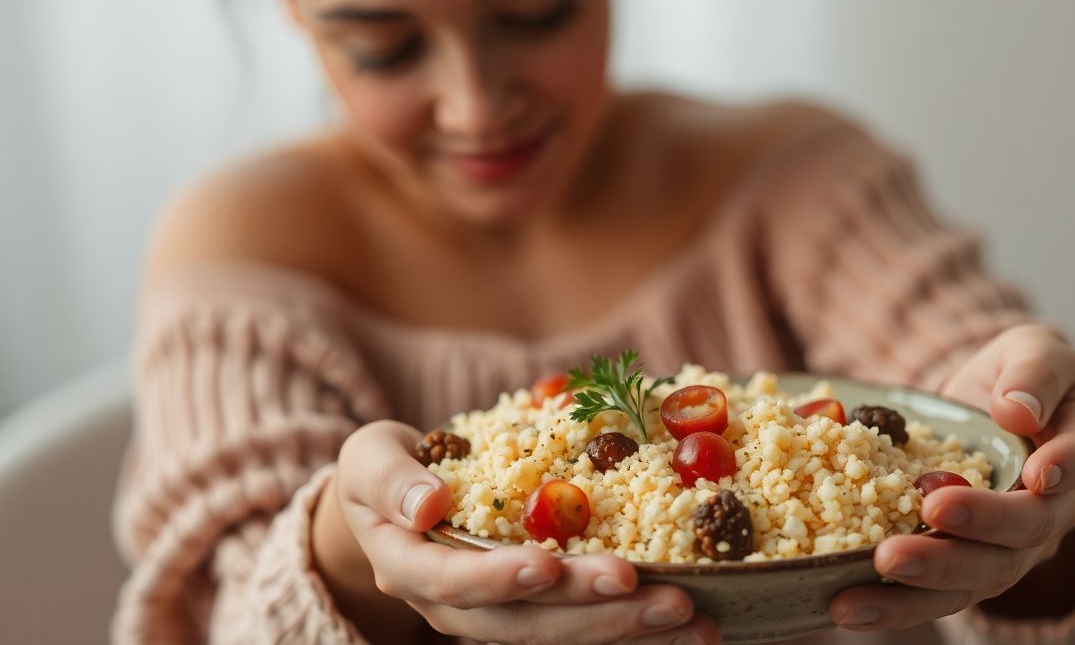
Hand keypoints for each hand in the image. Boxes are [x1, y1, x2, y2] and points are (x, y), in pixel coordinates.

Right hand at [329, 420, 720, 643]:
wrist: (395, 503)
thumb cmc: (386, 469)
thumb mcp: (371, 458)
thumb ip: (390, 480)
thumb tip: (427, 504)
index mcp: (410, 568)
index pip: (456, 582)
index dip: (499, 579)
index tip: (546, 567)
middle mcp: (454, 606)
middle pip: (526, 622)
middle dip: (596, 614)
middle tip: (666, 597)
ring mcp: (496, 616)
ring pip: (562, 637)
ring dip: (629, 632)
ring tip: (694, 621)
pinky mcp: (533, 614)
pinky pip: (582, 630)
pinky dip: (633, 632)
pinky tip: (687, 626)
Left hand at [830, 324, 1074, 630]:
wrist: (997, 404)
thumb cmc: (1020, 374)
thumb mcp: (1033, 350)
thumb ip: (1034, 372)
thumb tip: (1017, 409)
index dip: (1063, 470)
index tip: (1038, 475)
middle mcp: (1050, 510)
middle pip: (1018, 539)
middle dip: (962, 545)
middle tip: (909, 537)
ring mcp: (1008, 546)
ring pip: (974, 580)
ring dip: (916, 592)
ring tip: (856, 597)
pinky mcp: (966, 564)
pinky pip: (935, 593)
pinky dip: (892, 605)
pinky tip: (845, 608)